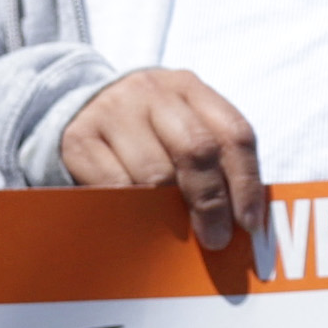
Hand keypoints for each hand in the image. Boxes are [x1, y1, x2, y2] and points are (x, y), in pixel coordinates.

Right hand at [58, 70, 266, 253]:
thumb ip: (215, 163)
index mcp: (191, 88)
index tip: (250, 223)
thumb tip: (241, 221)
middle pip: (197, 150)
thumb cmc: (149, 131)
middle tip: (216, 238)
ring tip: (176, 232)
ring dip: (170, 209)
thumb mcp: (184, 128)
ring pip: (155, 172)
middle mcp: (153, 92)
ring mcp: (113, 111)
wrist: (83, 108)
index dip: (247, 182)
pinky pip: (114, 185)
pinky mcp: (78, 138)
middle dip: (211, 201)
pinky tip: (139, 222)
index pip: (234, 134)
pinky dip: (132, 209)